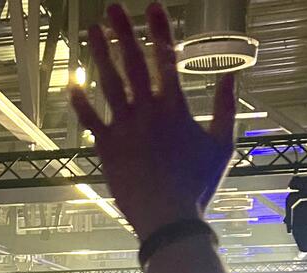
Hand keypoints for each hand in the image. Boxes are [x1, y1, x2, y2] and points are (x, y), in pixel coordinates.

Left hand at [70, 3, 235, 239]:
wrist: (167, 218)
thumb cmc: (198, 185)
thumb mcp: (222, 145)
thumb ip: (226, 107)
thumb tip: (232, 75)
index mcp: (175, 108)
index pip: (166, 59)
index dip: (159, 30)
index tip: (153, 7)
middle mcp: (147, 111)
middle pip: (133, 63)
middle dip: (123, 32)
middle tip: (113, 7)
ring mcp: (124, 128)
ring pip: (109, 83)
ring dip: (100, 55)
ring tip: (93, 30)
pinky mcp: (106, 148)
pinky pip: (90, 118)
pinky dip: (81, 100)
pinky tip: (73, 80)